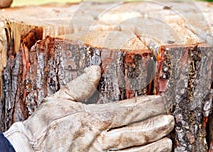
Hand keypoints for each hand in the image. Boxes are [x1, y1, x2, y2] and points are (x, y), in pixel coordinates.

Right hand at [4, 66, 173, 151]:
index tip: (161, 102)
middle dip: (157, 126)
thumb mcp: (58, 100)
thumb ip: (80, 85)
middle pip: (137, 131)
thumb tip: (95, 69)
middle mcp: (101, 139)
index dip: (148, 106)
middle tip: (171, 121)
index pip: (129, 110)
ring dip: (154, 146)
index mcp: (94, 118)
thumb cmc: (41, 128)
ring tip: (168, 141)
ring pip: (135, 151)